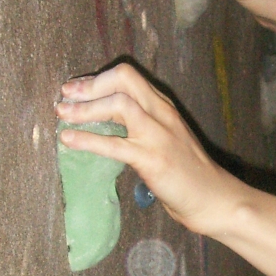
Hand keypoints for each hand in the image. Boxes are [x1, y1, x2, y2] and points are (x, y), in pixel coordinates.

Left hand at [56, 64, 239, 235]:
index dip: (97, 79)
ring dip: (85, 108)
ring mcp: (158, 135)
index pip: (128, 77)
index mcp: (163, 106)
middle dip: (89, 85)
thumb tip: (103, 122)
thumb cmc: (188, 172)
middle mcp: (161, 113)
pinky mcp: (152, 159)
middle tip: (64, 95)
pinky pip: (114, 144)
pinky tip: (69, 141)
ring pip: (119, 105)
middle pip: (123, 79)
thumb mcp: (167, 137)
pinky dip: (87, 139)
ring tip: (62, 115)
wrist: (214, 199)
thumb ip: (142, 124)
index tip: (76, 89)